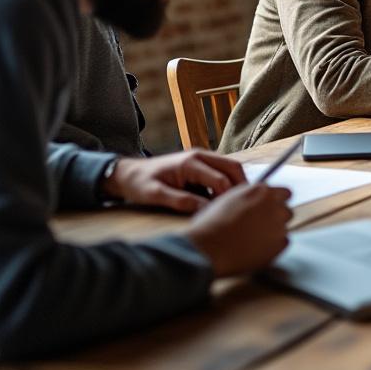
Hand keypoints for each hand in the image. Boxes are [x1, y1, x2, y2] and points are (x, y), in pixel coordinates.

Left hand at [104, 150, 247, 213]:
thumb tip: (206, 209)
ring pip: (231, 168)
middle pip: (233, 168)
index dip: (228, 197)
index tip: (228, 214)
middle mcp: (200, 156)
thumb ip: (181, 201)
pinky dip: (228, 184)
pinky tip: (221, 200)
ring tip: (233, 205)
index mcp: (190, 163)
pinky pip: (222, 171)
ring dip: (236, 184)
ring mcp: (202, 158)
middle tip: (242, 207)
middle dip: (241, 187)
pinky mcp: (201, 163)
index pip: (221, 179)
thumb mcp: (155, 196)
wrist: (128, 173)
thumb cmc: (139, 184)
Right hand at [185, 184, 291, 276]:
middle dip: (276, 217)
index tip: (269, 208)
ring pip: (284, 228)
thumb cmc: (211, 223)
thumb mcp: (229, 198)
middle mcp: (274, 206)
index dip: (276, 201)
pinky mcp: (279, 246)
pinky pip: (282, 243)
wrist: (206, 248)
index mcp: (262, 192)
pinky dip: (273, 246)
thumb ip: (249, 195)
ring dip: (273, 232)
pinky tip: (255, 249)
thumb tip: (259, 197)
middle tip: (259, 226)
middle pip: (287, 211)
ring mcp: (279, 227)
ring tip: (252, 239)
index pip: (285, 193)